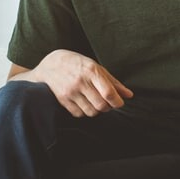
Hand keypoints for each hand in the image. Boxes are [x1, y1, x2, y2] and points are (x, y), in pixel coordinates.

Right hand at [10, 49, 132, 117]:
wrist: (50, 64)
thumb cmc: (77, 64)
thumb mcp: (96, 67)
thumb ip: (113, 82)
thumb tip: (129, 95)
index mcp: (91, 71)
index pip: (108, 93)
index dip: (117, 102)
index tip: (119, 103)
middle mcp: (80, 82)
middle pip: (101, 105)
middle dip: (108, 107)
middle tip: (107, 103)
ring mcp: (70, 92)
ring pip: (91, 112)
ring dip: (97, 110)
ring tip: (95, 102)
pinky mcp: (63, 100)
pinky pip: (79, 114)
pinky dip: (85, 112)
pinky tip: (84, 103)